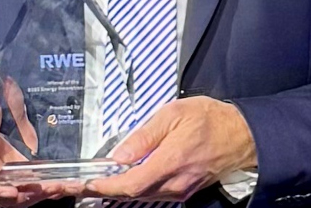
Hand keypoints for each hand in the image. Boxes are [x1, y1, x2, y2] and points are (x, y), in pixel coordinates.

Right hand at [0, 67, 89, 206]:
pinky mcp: (21, 177)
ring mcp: (4, 177)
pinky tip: (65, 185)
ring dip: (38, 195)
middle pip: (0, 198)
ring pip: (19, 198)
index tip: (11, 190)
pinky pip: (32, 190)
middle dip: (22, 197)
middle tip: (43, 188)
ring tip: (60, 186)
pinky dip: (47, 191)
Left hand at [86, 97, 256, 202]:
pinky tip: (112, 183)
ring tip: (83, 184)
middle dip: (98, 190)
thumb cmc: (209, 120)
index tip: (82, 184)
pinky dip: (128, 188)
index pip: (129, 184)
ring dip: (110, 191)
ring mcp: (178, 189)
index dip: (103, 186)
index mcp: (169, 163)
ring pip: (138, 195)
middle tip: (69, 186)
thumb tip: (118, 154)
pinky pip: (149, 192)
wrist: (241, 135)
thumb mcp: (172, 115)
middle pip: (129, 194)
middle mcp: (172, 183)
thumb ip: (143, 136)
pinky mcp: (180, 189)